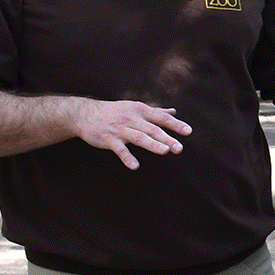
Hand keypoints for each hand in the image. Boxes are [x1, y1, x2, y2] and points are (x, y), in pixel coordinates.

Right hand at [71, 98, 190, 170]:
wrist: (85, 114)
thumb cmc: (114, 112)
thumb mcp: (135, 108)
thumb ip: (155, 112)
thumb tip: (173, 112)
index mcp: (140, 110)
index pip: (161, 118)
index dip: (175, 124)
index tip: (189, 132)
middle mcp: (132, 118)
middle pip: (152, 129)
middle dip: (166, 138)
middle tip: (179, 148)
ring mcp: (120, 129)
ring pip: (138, 137)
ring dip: (152, 144)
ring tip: (165, 151)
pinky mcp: (108, 139)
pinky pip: (119, 149)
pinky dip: (127, 157)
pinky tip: (135, 166)